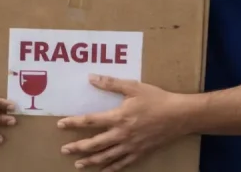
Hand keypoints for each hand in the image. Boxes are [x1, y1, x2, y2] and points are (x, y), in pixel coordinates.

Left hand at [57, 75, 188, 170]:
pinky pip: (123, 164)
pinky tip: (103, 171)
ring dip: (91, 161)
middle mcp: (122, 134)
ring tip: (78, 164)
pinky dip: (111, 169)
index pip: (90, 121)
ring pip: (107, 157)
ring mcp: (131, 146)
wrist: (180, 116)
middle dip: (78, 148)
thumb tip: (91, 77)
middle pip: (95, 144)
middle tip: (64, 150)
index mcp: (119, 117)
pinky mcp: (140, 153)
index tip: (61, 125)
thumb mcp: (133, 87)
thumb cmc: (156, 99)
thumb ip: (111, 83)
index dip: (74, 123)